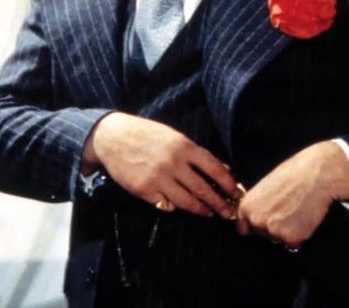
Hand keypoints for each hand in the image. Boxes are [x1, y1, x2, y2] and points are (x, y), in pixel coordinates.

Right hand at [82, 112, 241, 217]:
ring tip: (209, 213)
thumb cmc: (147, 134)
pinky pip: (166, 204)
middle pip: (203, 189)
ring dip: (201, 209)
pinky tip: (180, 205)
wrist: (113, 138)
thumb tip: (221, 169)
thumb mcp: (173, 136)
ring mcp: (158, 178)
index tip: (236, 192)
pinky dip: (174, 206)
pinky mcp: (144, 190)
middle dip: (218, 203)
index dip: (227, 183)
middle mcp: (173, 163)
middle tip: (228, 212)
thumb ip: (195, 153)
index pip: (213, 168)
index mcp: (183, 146)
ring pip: (186, 201)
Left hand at [236, 141, 348, 247]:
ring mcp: (274, 231)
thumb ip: (257, 204)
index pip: (243, 228)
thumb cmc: (292, 174)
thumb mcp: (264, 186)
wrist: (315, 174)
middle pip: (261, 234)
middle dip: (272, 226)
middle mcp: (257, 221)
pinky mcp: (292, 238)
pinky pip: (293, 243)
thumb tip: (256, 215)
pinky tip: (303, 217)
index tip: (261, 223)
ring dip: (286, 231)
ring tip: (295, 211)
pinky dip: (299, 235)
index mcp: (247, 206)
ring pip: (278, 239)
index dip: (253, 226)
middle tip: (285, 210)